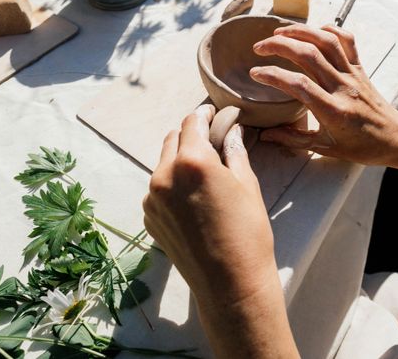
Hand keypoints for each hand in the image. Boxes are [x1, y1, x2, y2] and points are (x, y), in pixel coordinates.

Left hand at [144, 105, 276, 306]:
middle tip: (211, 140)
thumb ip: (233, 151)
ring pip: (163, 163)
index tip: (213, 113)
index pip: (192, 122)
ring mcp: (152, 198)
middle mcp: (165, 175)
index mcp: (192, 161)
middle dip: (191, 135)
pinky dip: (172, 184)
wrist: (230, 284)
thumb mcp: (248, 185)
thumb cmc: (247, 233)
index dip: (204, 114)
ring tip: (203, 173)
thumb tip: (231, 129)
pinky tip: (193, 198)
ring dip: (180, 159)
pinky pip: (158, 189)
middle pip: (173, 138)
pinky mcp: (149, 217)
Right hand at [249, 24, 397, 166]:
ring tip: (279, 32)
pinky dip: (331, 30)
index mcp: (333, 111)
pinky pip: (348, 42)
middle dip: (281, 45)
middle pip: (309, 56)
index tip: (256, 73)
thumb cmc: (360, 146)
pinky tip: (313, 31)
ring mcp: (353, 75)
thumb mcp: (325, 148)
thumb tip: (264, 135)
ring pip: (327, 43)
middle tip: (260, 47)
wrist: (394, 138)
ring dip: (301, 32)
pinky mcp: (360, 68)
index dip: (274, 75)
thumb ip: (293, 139)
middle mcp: (343, 88)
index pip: (299, 85)